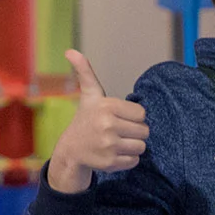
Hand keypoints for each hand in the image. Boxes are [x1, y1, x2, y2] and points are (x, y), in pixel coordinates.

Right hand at [48, 50, 148, 193]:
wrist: (71, 149)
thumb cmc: (86, 119)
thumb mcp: (89, 95)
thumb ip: (85, 72)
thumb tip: (70, 51)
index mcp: (107, 107)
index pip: (142, 114)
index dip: (134, 117)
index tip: (120, 118)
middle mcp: (108, 126)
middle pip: (144, 131)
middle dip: (134, 132)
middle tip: (119, 131)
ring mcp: (109, 146)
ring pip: (141, 147)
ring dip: (132, 146)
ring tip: (117, 142)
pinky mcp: (110, 163)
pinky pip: (134, 161)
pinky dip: (127, 159)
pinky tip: (114, 153)